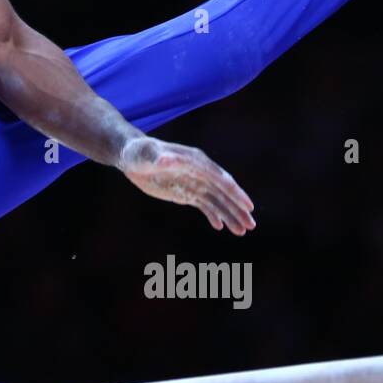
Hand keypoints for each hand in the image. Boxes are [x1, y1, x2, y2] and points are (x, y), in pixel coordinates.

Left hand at [117, 136, 255, 234]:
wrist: (131, 156)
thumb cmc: (139, 152)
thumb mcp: (146, 154)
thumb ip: (158, 157)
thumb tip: (166, 159)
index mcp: (195, 161)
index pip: (220, 178)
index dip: (235, 192)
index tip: (248, 206)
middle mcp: (199, 171)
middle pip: (223, 192)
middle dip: (238, 208)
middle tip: (251, 225)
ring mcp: (194, 182)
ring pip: (216, 201)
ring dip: (230, 214)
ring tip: (242, 231)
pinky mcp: (186, 191)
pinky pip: (204, 204)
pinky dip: (213, 215)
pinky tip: (221, 226)